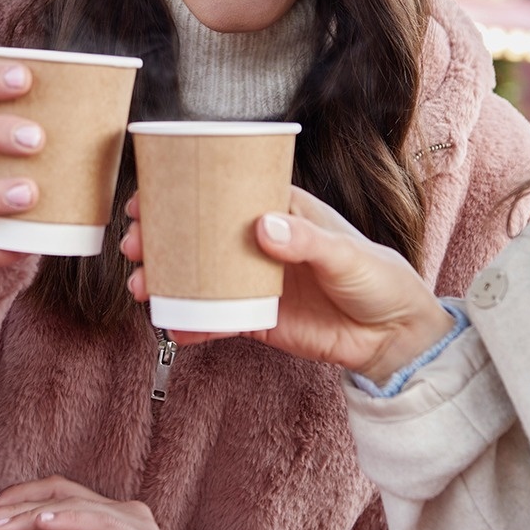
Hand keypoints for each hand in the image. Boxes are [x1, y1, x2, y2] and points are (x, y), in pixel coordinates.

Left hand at [0, 477, 231, 529]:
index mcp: (104, 520)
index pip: (53, 497)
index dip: (16, 502)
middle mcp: (120, 513)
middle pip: (58, 492)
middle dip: (13, 503)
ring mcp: (134, 522)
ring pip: (72, 504)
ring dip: (29, 513)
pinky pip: (99, 522)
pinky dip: (68, 518)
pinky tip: (40, 524)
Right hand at [122, 186, 453, 381]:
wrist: (394, 338)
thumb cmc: (379, 279)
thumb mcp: (346, 255)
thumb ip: (306, 242)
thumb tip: (262, 227)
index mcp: (281, 212)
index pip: (225, 193)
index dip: (183, 191)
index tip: (148, 197)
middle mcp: (260, 243)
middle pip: (199, 234)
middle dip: (160, 238)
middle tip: (135, 245)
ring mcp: (255, 282)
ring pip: (199, 276)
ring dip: (166, 279)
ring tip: (141, 287)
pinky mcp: (257, 319)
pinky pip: (216, 320)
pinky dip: (192, 324)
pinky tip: (171, 326)